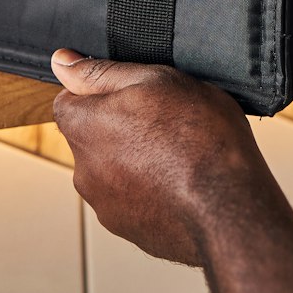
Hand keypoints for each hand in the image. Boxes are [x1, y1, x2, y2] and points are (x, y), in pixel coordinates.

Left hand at [50, 47, 276, 266]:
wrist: (230, 206)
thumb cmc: (201, 138)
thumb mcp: (156, 80)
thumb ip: (102, 71)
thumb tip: (62, 62)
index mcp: (84, 127)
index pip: (68, 101)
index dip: (100, 93)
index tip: (134, 96)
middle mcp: (84, 170)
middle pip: (92, 138)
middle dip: (119, 128)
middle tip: (165, 122)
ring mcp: (105, 205)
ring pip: (113, 171)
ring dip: (136, 161)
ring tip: (180, 156)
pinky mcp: (129, 229)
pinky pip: (133, 201)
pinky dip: (150, 191)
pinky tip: (183, 183)